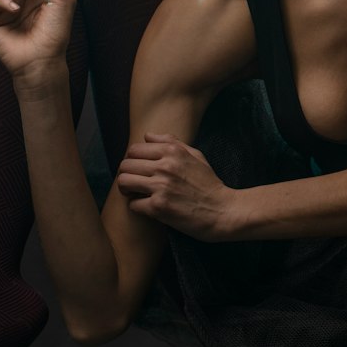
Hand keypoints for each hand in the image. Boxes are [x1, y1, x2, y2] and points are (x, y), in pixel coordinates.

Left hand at [117, 134, 238, 241]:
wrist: (222, 211)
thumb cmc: (209, 184)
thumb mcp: (196, 156)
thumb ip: (171, 142)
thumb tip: (147, 135)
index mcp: (173, 152)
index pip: (134, 149)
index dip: (134, 160)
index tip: (140, 169)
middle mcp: (165, 166)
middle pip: (125, 165)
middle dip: (128, 174)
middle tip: (136, 183)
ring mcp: (161, 187)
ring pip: (123, 182)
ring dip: (127, 190)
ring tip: (137, 194)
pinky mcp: (158, 207)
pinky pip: (132, 204)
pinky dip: (138, 207)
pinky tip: (148, 207)